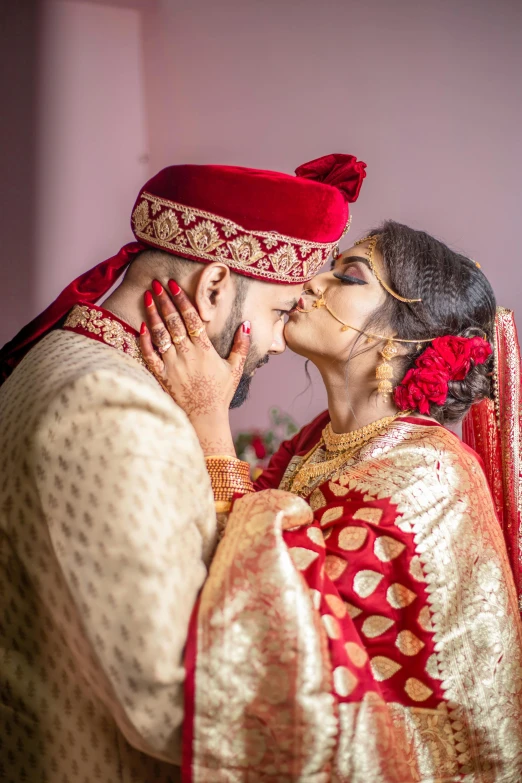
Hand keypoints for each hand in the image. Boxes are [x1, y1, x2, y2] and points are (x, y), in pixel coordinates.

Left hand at [139, 280, 250, 454]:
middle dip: (164, 301)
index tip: (174, 285)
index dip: (182, 300)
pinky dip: (145, 341)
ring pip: (160, 335)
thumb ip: (241, 345)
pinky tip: (141, 326)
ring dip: (153, 314)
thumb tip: (247, 324)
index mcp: (204, 350)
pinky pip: (150, 356)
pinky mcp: (161, 376)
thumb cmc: (220, 394)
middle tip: (157, 284)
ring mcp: (172, 365)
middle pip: (173, 322)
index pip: (191, 319)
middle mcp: (186, 354)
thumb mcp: (235, 369)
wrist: (205, 419)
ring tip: (147, 297)